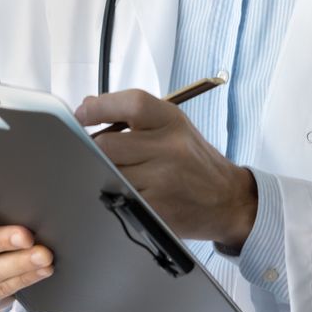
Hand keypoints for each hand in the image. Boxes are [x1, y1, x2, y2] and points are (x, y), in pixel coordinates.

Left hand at [77, 89, 257, 250]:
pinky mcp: (156, 208)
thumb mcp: (175, 128)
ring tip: (116, 173)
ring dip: (103, 173)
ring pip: (109, 172)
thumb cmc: (196, 162)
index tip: (82, 114)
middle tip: (96, 153)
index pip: (131, 104)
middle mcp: (169, 148)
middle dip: (95, 149)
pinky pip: (118, 197)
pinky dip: (114, 193)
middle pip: (108, 144)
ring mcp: (162, 180)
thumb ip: (135, 117)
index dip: (99, 107)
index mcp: (173, 121)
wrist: (229, 201)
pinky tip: (124, 191)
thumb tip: (89, 105)